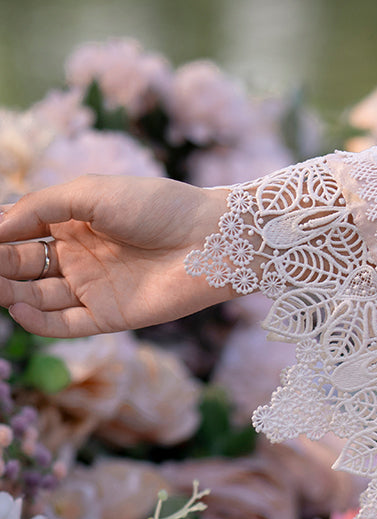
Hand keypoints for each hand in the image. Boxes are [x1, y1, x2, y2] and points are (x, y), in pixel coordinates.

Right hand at [0, 175, 230, 337]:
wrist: (215, 240)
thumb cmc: (159, 207)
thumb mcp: (92, 194)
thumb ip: (41, 207)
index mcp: (72, 220)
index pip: (18, 230)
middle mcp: (78, 254)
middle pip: (21, 264)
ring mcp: (92, 286)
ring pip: (36, 295)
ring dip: (9, 291)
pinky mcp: (109, 316)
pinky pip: (64, 324)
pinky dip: (37, 320)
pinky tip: (17, 309)